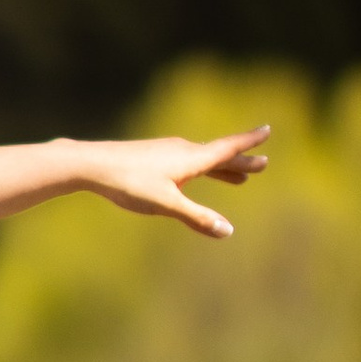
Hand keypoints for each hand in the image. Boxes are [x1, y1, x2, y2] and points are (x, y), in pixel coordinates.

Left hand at [73, 124, 270, 236]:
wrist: (92, 164)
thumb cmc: (130, 183)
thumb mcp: (166, 205)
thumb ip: (196, 218)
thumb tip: (228, 231)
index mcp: (191, 158)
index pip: (228, 148)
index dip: (249, 142)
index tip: (268, 130)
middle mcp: (183, 150)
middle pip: (220, 155)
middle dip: (242, 161)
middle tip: (263, 165)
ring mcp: (168, 151)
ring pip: (203, 159)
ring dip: (223, 167)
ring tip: (238, 177)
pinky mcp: (153, 156)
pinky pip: (188, 161)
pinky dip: (202, 168)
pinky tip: (195, 175)